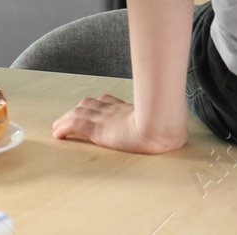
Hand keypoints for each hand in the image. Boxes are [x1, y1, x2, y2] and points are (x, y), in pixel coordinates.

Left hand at [51, 93, 186, 154]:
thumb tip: (179, 132)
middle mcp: (112, 111)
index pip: (106, 101)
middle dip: (76, 110)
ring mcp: (104, 118)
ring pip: (78, 114)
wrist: (160, 129)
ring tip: (57, 126)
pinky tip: (57, 135)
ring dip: (65, 119)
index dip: (96, 104)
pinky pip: (75, 125)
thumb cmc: (167, 129)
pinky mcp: (98, 129)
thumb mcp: (165, 124)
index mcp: (126, 109)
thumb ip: (165, 124)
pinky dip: (64, 128)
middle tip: (66, 117)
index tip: (91, 107)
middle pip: (88, 105)